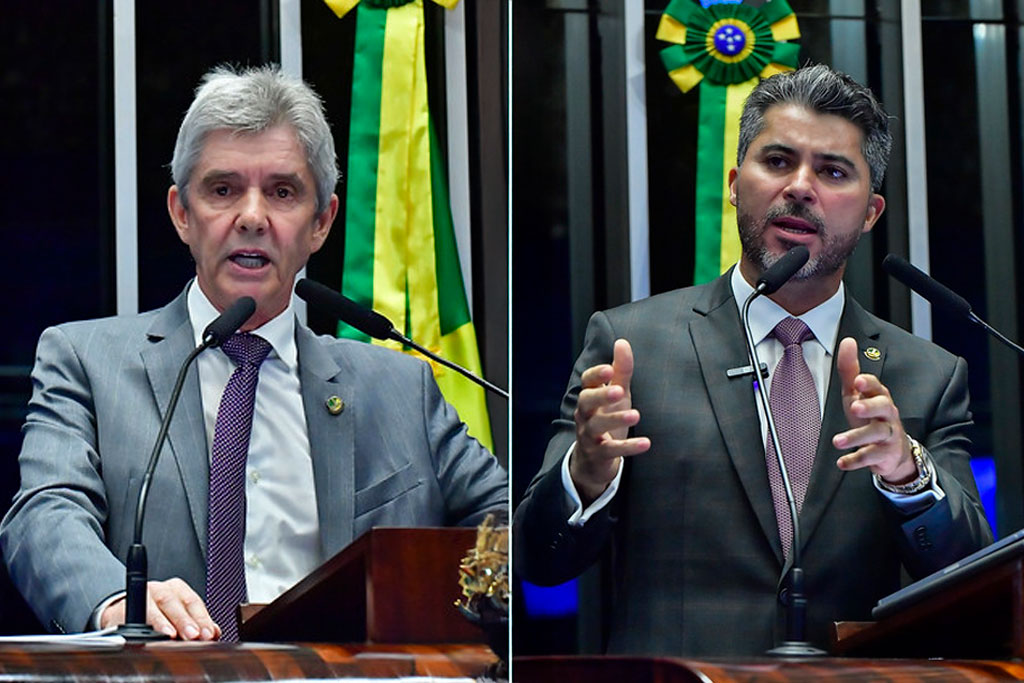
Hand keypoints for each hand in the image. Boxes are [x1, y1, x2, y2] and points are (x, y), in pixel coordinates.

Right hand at [100, 578, 220, 640]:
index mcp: (178, 589)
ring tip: (172, 635)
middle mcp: (161, 589)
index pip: (193, 603)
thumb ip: (198, 623)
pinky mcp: (125, 607)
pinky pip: (135, 614)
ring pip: (155, 607)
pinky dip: (142, 624)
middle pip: (175, 603)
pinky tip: (147, 634)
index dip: (202, 619)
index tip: (209, 634)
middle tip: (195, 635)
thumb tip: (214, 632)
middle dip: (186, 621)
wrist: (123, 613)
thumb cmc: (157, 614)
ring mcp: (142, 596)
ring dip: (164, 622)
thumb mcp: (178, 615)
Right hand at [569, 339, 650, 502]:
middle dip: (601, 396)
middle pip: (586, 401)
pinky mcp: (599, 454)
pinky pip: (612, 450)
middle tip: (619, 391)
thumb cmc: (607, 418)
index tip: (609, 370)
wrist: (594, 460)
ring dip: (616, 419)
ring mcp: (589, 435)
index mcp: (589, 396)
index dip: (596, 375)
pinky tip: (646, 443)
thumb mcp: (617, 394)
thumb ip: (621, 371)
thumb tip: (622, 342)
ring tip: (636, 415)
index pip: (586, 382)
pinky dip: (628, 447)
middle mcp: (585, 414)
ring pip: (597, 426)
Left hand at [832, 337, 916, 483]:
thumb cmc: (871, 416)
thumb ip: (850, 370)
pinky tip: (842, 463)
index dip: (868, 384)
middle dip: (870, 407)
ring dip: (856, 437)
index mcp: (879, 397)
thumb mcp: (857, 393)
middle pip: (883, 408)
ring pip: (876, 434)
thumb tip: (847, 341)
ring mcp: (887, 435)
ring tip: (837, 441)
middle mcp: (887, 415)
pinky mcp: (884, 454)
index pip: (876, 387)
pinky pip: (871, 457)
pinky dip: (856, 461)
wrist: (893, 451)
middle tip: (855, 407)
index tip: (857, 380)